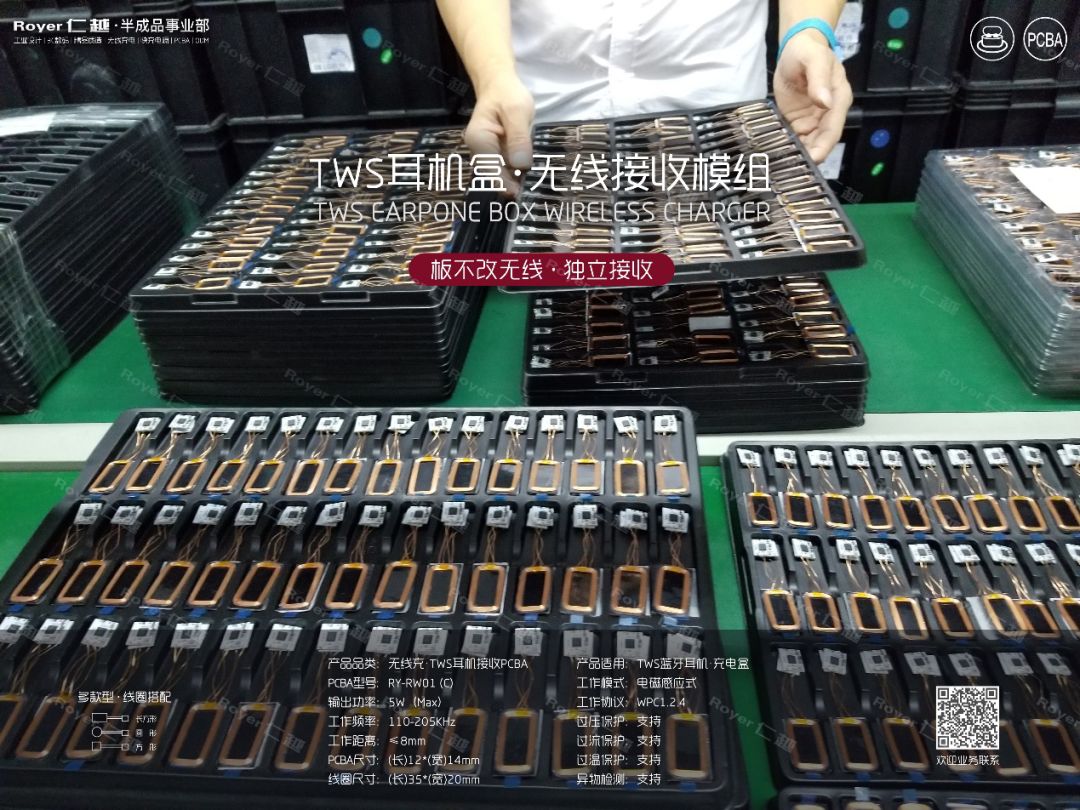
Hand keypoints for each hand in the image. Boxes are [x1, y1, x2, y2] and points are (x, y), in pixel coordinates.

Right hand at [464, 73, 534, 194]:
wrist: (499, 86)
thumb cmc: (507, 95)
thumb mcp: (517, 111)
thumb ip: (518, 138)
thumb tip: (521, 165)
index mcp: (479, 139)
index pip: (489, 166)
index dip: (502, 182)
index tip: (514, 194)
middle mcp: (479, 151)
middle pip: (494, 174)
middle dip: (509, 184)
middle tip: (524, 191)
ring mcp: (488, 155)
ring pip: (502, 174)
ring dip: (514, 180)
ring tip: (527, 185)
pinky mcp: (498, 155)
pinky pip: (507, 169)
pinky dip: (517, 173)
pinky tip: (527, 175)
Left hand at [773, 30, 851, 162]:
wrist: (796, 47)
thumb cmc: (808, 50)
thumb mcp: (814, 59)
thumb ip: (819, 79)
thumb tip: (824, 101)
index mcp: (837, 100)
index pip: (833, 130)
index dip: (823, 147)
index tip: (813, 160)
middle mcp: (826, 114)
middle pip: (820, 142)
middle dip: (809, 157)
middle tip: (792, 170)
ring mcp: (811, 119)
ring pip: (807, 143)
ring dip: (797, 155)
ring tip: (782, 167)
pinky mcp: (796, 120)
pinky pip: (793, 138)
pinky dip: (786, 147)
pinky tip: (776, 156)